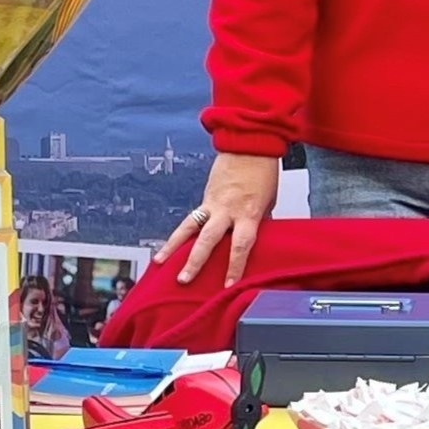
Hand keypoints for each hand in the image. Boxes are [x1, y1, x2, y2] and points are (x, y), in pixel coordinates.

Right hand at [165, 153, 281, 287]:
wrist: (250, 143)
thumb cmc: (263, 171)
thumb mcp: (268, 201)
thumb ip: (258, 221)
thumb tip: (256, 238)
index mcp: (248, 213)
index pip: (241, 245)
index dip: (235, 266)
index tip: (229, 285)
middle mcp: (227, 210)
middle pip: (208, 239)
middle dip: (195, 261)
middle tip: (184, 280)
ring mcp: (213, 203)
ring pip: (190, 227)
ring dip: (173, 246)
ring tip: (160, 262)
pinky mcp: (205, 197)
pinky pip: (191, 218)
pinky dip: (180, 232)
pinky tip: (170, 244)